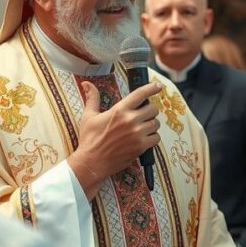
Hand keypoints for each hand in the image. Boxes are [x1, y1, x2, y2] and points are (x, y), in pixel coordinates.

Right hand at [68, 81, 161, 197]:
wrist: (91, 163)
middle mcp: (130, 120)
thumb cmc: (89, 140)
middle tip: (143, 115)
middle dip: (150, 110)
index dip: (151, 88)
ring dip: (151, 124)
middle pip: (153, 108)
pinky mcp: (141, 146)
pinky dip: (152, 138)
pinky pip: (156, 137)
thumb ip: (92, 98)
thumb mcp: (88, 116)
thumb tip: (86, 83)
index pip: (140, 94)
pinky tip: (143, 139)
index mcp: (119, 110)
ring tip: (141, 128)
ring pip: (156, 123)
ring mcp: (137, 134)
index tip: (158, 86)